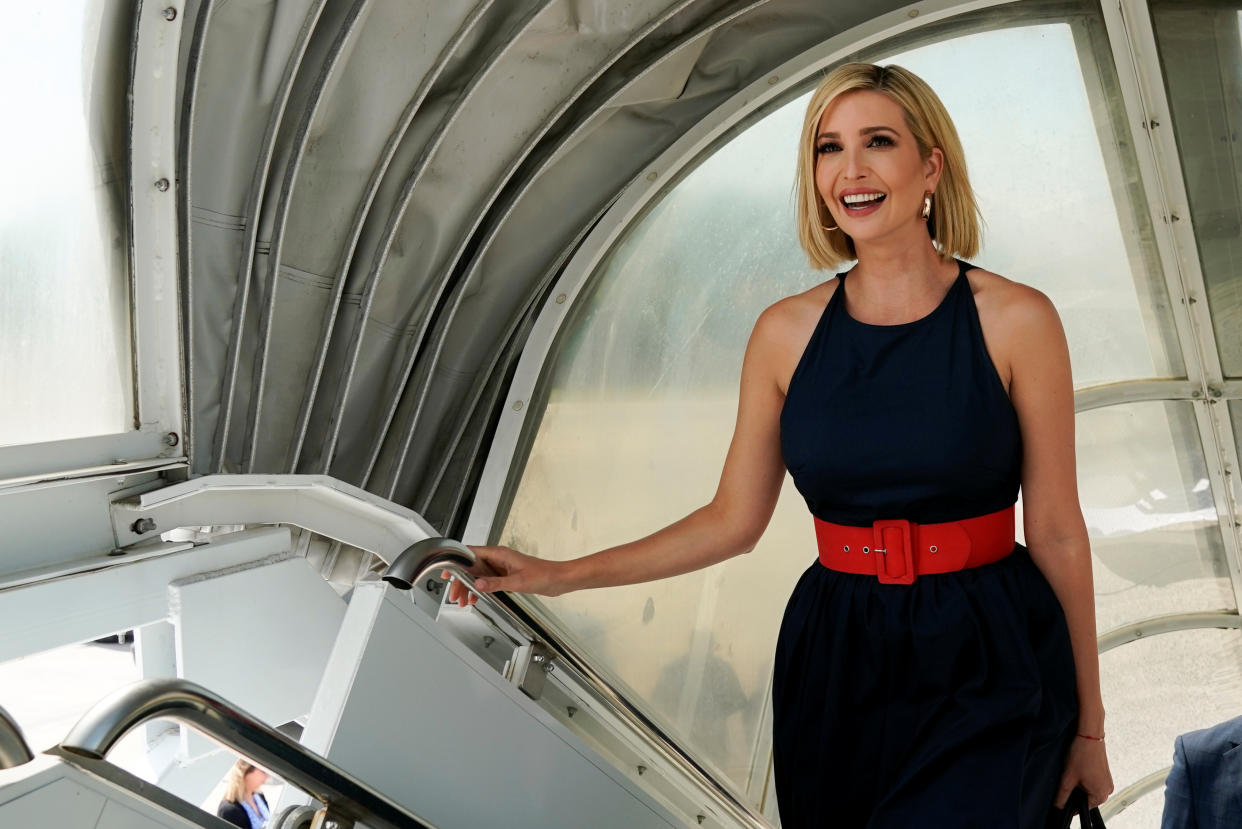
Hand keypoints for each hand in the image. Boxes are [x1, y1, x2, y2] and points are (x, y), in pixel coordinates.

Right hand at [441, 545, 566, 607]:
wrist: (558, 579)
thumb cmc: (543, 575)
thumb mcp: (517, 582)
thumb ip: (495, 583)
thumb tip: (477, 584)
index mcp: (499, 553)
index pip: (470, 553)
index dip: (455, 561)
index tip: (446, 569)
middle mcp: (498, 558)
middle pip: (471, 567)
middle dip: (461, 581)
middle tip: (455, 595)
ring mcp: (501, 567)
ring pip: (477, 575)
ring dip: (469, 587)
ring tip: (463, 601)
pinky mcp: (506, 575)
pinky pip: (487, 581)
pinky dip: (479, 589)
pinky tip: (476, 598)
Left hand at [1053, 736, 1112, 809]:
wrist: (1089, 736)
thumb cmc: (1081, 755)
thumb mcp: (1068, 778)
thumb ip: (1062, 796)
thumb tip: (1058, 807)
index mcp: (1101, 795)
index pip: (1083, 808)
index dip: (1070, 803)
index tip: (1063, 796)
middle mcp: (1107, 791)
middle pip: (1086, 799)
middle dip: (1075, 792)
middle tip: (1068, 779)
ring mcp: (1107, 782)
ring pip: (1088, 790)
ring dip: (1079, 785)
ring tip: (1074, 772)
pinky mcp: (1105, 775)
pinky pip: (1093, 782)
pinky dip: (1084, 779)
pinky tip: (1079, 769)